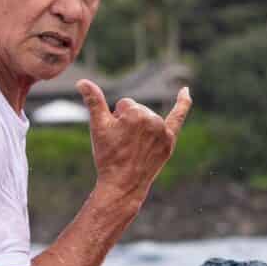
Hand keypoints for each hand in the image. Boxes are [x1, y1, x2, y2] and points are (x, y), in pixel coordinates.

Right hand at [77, 81, 191, 203]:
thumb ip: (93, 100)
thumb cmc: (108, 156)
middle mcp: (153, 119)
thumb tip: (82, 81)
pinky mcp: (170, 141)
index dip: (116, 119)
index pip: (124, 104)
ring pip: (149, 117)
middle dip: (128, 123)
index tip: (115, 136)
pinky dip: (183, 102)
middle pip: (137, 110)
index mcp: (135, 113)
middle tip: (123, 144)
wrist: (122, 184)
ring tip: (134, 148)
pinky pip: (178, 117)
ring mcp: (163, 130)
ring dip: (141, 127)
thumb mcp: (98, 127)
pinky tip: (185, 90)